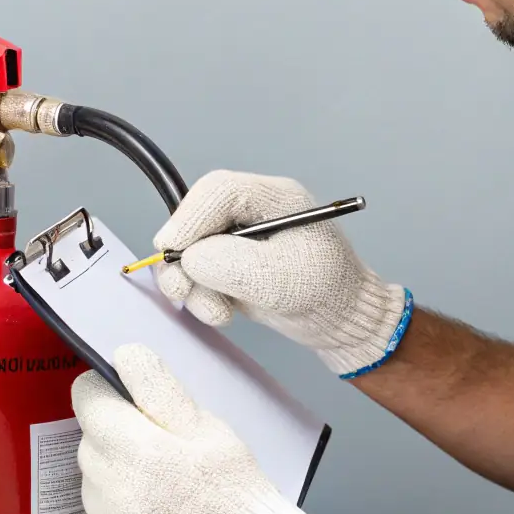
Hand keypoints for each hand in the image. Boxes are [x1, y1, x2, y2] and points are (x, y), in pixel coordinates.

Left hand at [71, 343, 345, 513]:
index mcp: (136, 449)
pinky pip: (101, 506)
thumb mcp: (203, 423)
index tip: (127, 397)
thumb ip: (156, 386)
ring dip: (114, 463)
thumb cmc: (232, 487)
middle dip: (114, 428)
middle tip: (156, 437)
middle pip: (89, 435)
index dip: (106, 390)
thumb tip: (125, 356)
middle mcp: (113, 487)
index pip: (87, 398)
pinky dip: (119, 497)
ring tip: (158, 472)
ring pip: (92, 472)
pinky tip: (154, 499)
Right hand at [153, 170, 411, 377]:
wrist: (342, 322)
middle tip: (181, 290)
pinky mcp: (229, 266)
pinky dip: (200, 297)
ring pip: (190, 251)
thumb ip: (235, 265)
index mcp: (274, 198)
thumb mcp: (283, 280)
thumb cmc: (328, 293)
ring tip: (217, 312)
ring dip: (191, 285)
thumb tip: (189, 258)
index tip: (171, 248)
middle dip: (184, 256)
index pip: (219, 191)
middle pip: (196, 219)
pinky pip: (196, 275)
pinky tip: (222, 313)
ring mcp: (237, 240)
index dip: (190, 216)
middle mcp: (251, 212)